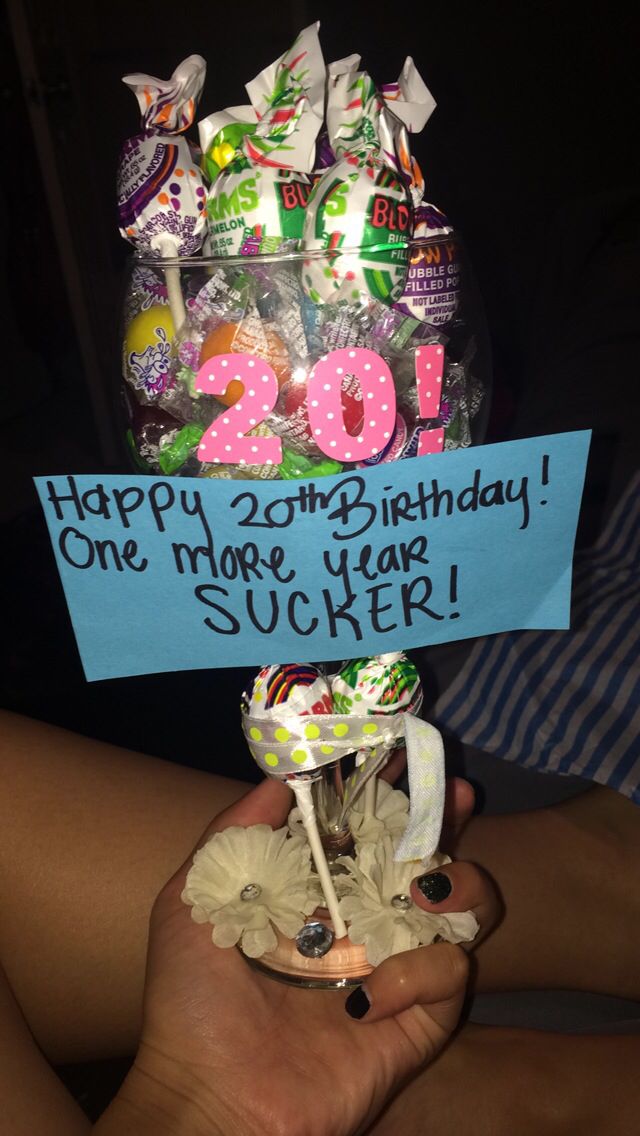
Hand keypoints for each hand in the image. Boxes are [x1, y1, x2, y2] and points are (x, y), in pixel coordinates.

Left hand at [109, 781, 498, 1135]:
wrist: (213, 1100)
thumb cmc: (194, 1000)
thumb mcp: (194, 898)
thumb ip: (235, 831)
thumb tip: (279, 772)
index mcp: (318, 893)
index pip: (366, 829)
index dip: (389, 790)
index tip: (404, 752)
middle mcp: (365, 922)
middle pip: (427, 854)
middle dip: (447, 817)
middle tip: (455, 791)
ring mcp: (398, 968)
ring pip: (464, 907)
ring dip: (457, 883)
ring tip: (423, 885)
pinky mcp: (422, 1018)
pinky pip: (450, 970)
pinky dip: (416, 971)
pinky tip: (364, 998)